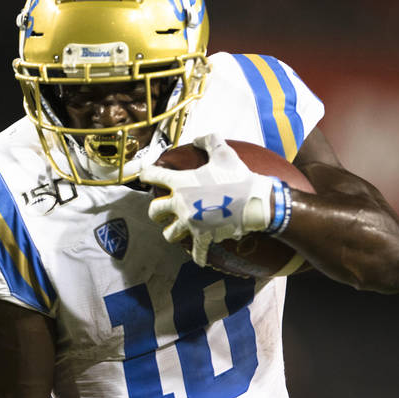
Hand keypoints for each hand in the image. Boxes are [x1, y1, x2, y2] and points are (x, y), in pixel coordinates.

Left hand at [140, 134, 276, 265]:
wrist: (256, 201)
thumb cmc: (239, 177)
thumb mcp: (224, 153)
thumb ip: (209, 141)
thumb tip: (198, 138)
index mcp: (182, 183)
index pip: (154, 175)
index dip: (146, 173)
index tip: (142, 174)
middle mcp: (181, 203)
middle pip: (154, 211)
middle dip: (155, 212)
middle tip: (160, 212)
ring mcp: (190, 222)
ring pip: (169, 233)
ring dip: (171, 232)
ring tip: (177, 231)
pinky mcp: (203, 236)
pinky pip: (196, 251)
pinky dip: (198, 256)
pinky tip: (198, 259)